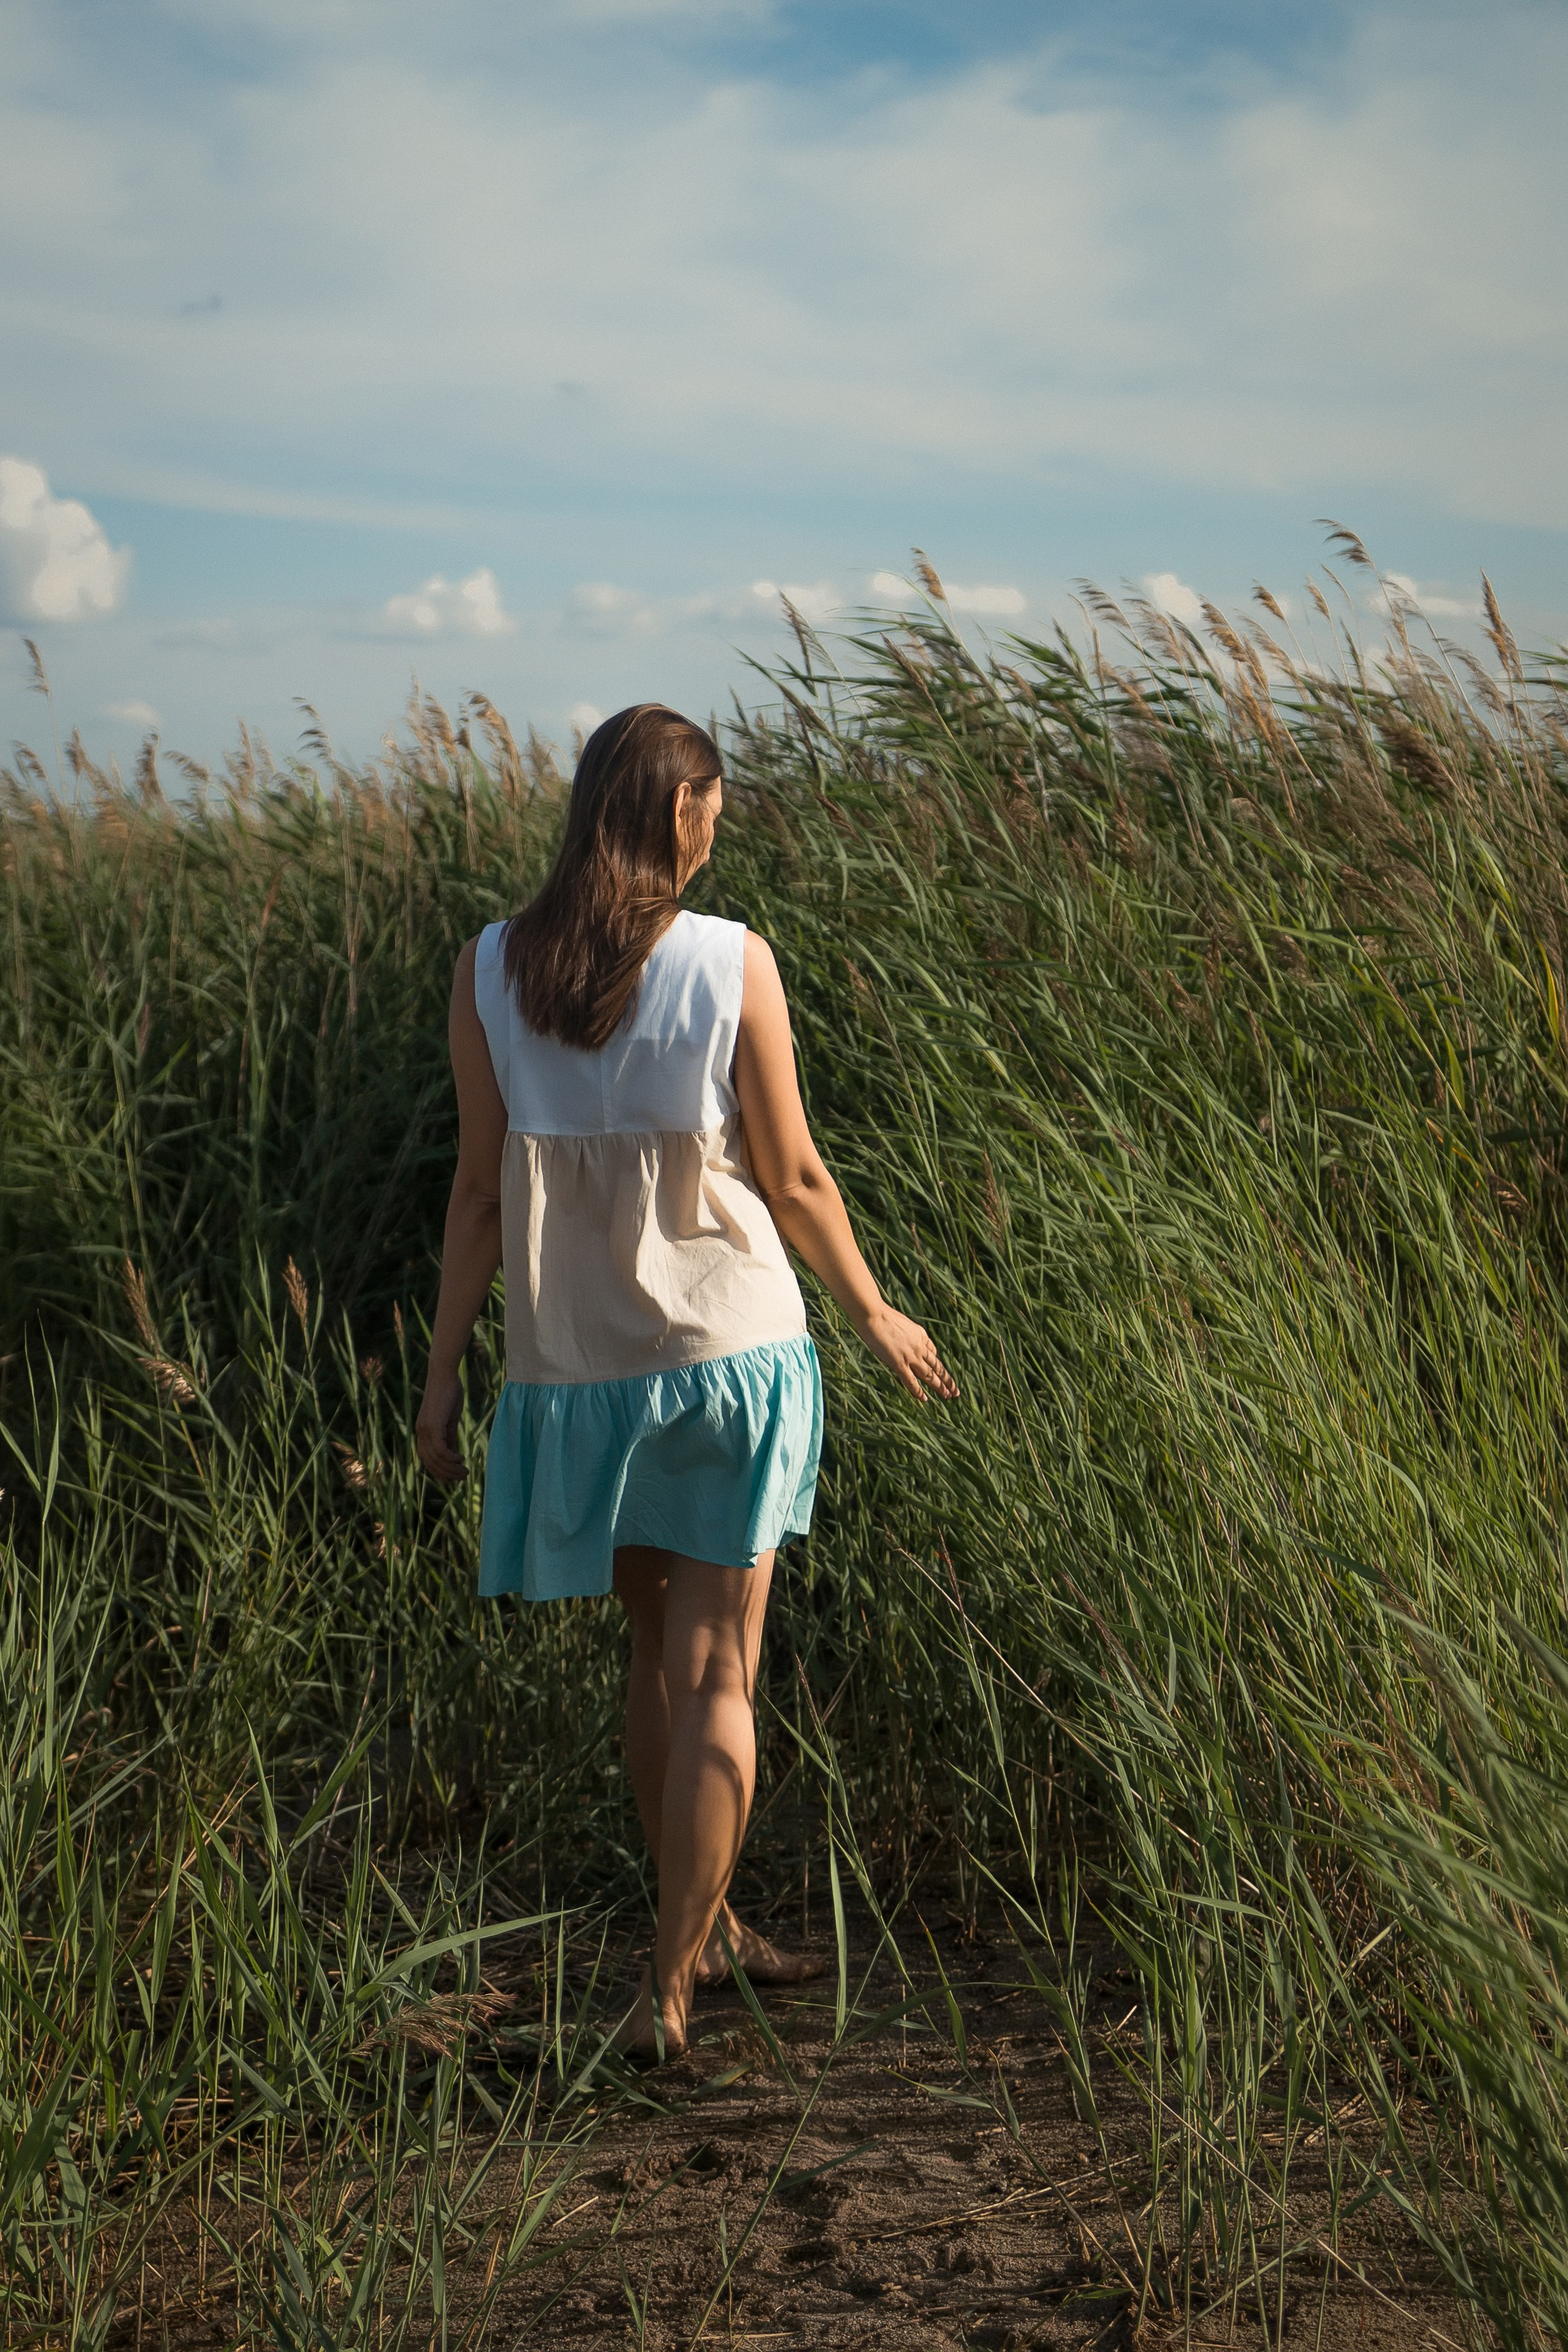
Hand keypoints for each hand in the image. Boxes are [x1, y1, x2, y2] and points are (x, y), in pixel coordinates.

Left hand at [415, 1367, 466, 1481]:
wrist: (444, 1374)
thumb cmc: (449, 1393)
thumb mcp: (450, 1419)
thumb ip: (450, 1435)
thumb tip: (454, 1452)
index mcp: (423, 1430)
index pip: (427, 1458)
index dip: (438, 1470)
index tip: (451, 1478)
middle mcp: (420, 1432)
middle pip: (430, 1462)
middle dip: (446, 1473)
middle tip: (463, 1477)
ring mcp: (425, 1429)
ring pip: (436, 1459)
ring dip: (451, 1469)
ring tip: (465, 1471)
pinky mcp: (432, 1426)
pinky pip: (440, 1450)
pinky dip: (450, 1458)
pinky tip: (461, 1459)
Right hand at [855, 1303, 958, 1402]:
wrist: (874, 1315)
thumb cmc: (882, 1316)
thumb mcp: (901, 1322)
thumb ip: (906, 1333)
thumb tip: (903, 1340)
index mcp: (921, 1335)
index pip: (932, 1352)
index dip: (936, 1363)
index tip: (939, 1371)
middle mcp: (920, 1347)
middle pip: (937, 1366)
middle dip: (947, 1380)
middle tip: (955, 1391)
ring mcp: (911, 1356)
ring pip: (929, 1375)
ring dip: (939, 1387)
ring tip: (947, 1396)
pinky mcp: (899, 1363)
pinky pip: (911, 1381)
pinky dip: (918, 1391)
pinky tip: (924, 1399)